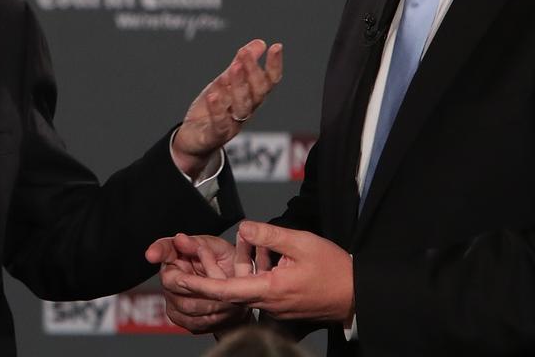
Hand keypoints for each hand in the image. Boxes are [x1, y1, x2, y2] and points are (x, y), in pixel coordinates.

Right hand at [146, 233, 255, 333]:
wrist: (240, 292)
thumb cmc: (227, 265)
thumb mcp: (219, 249)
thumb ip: (200, 244)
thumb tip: (180, 239)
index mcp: (178, 252)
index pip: (164, 249)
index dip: (157, 251)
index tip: (152, 255)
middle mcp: (170, 275)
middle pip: (172, 282)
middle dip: (199, 285)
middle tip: (222, 284)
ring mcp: (172, 298)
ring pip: (185, 305)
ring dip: (210, 302)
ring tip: (229, 297)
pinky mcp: (180, 318)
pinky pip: (193, 321)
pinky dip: (212, 317)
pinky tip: (224, 310)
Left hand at [171, 221, 353, 322]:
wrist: (357, 294)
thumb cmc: (333, 269)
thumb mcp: (301, 242)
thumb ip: (269, 234)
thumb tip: (244, 227)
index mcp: (269, 290)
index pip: (225, 291)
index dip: (198, 285)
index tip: (178, 280)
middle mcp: (268, 303)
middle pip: (231, 290)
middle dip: (209, 276)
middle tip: (185, 265)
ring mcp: (275, 307)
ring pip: (246, 286)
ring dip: (238, 268)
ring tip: (242, 244)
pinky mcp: (282, 305)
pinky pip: (259, 289)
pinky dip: (254, 271)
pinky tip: (263, 252)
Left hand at [172, 39, 283, 177]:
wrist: (192, 139)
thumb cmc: (211, 110)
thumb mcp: (224, 83)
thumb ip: (240, 64)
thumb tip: (260, 43)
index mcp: (250, 97)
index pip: (268, 82)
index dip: (274, 66)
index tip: (276, 47)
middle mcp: (245, 111)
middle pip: (257, 93)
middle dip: (253, 71)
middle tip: (245, 52)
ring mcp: (232, 125)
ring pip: (242, 107)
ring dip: (239, 86)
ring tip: (234, 67)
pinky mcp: (215, 136)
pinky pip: (219, 124)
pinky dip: (217, 110)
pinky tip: (213, 95)